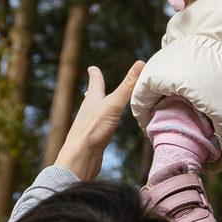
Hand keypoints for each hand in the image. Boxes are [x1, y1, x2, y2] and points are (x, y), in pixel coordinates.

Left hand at [54, 61, 144, 178]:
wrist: (80, 158)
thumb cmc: (93, 129)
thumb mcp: (113, 104)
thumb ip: (127, 86)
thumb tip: (141, 63)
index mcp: (93, 99)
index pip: (95, 82)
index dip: (95, 74)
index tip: (92, 68)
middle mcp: (89, 111)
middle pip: (92, 96)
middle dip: (94, 89)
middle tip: (94, 82)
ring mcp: (91, 125)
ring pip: (95, 112)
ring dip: (98, 106)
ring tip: (100, 104)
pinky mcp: (94, 139)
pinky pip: (100, 127)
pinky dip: (104, 123)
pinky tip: (106, 128)